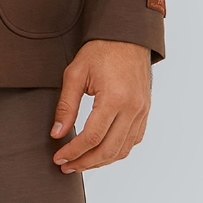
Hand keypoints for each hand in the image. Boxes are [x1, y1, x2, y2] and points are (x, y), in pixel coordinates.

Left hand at [50, 39, 150, 172]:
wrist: (127, 36)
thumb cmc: (101, 50)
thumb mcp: (76, 73)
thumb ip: (66, 105)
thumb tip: (57, 133)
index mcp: (114, 98)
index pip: (92, 137)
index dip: (74, 151)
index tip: (59, 157)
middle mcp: (132, 109)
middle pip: (108, 150)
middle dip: (85, 163)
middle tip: (67, 166)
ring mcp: (141, 112)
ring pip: (122, 150)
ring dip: (101, 161)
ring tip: (81, 163)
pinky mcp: (145, 112)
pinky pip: (133, 141)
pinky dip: (117, 151)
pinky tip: (101, 151)